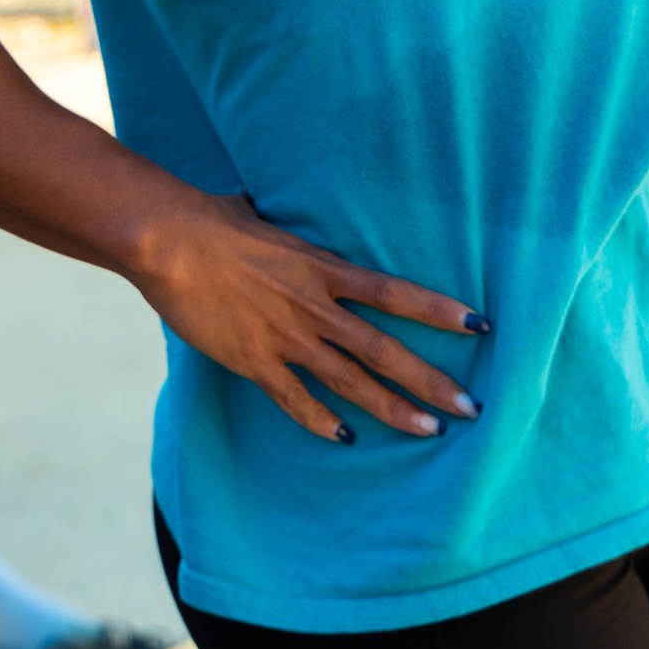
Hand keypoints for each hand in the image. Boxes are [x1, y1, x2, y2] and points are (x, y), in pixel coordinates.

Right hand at [138, 193, 487, 443]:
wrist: (168, 241)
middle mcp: (314, 305)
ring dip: (392, 409)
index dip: (438, 309)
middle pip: (384, 348)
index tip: (480, 324)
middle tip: (471, 406)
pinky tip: (343, 438)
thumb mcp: (264, 216)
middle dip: (431, 379)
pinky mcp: (253, 360)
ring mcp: (285, 336)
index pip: (394, 292)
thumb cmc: (212, 218)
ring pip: (350, 381)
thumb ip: (284, 230)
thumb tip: (271, 211)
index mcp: (322, 266)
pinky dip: (320, 421)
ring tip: (428, 430)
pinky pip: (294, 399)